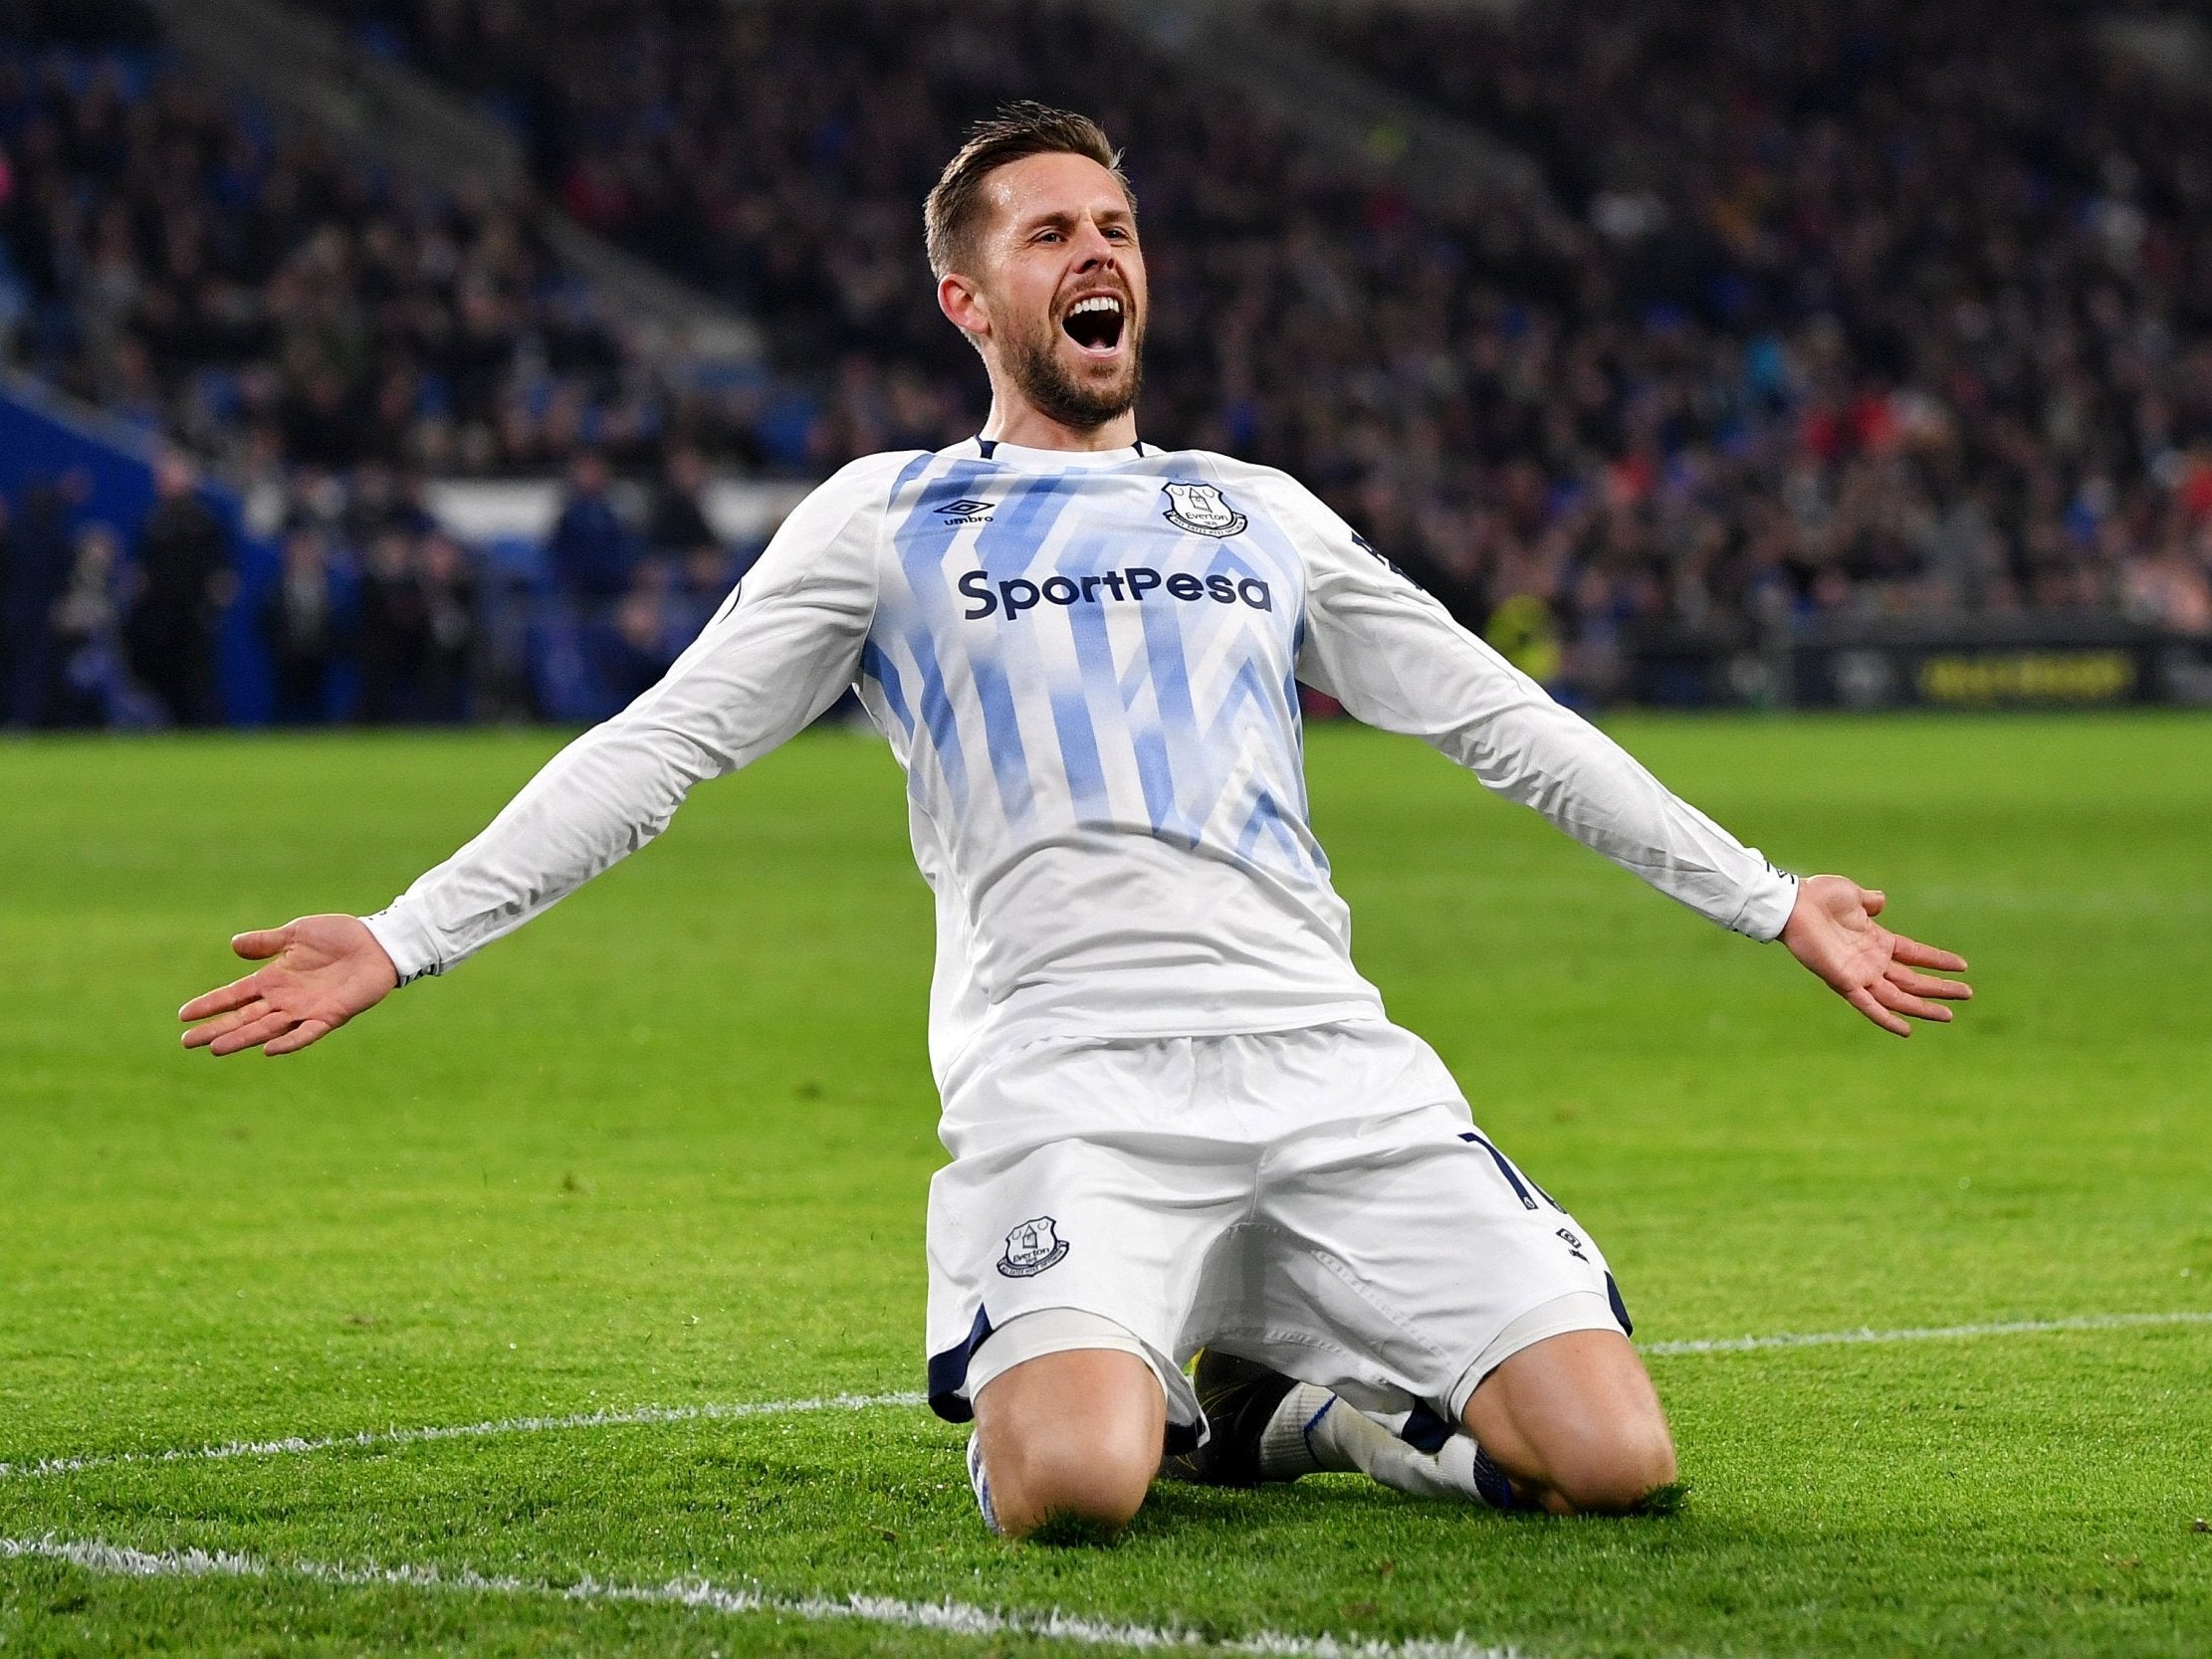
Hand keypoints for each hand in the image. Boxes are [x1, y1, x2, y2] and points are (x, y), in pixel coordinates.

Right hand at [179, 914, 399, 1056]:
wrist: (377, 943)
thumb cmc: (339, 936)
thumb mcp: (296, 933)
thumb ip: (267, 942)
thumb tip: (233, 945)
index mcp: (274, 978)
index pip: (234, 995)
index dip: (210, 1004)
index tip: (183, 1016)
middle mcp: (285, 998)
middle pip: (244, 1018)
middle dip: (216, 1029)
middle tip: (187, 1042)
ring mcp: (306, 1009)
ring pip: (267, 1029)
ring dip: (242, 1039)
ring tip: (215, 1049)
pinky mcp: (331, 1015)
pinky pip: (306, 1032)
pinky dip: (289, 1041)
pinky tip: (268, 1049)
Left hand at [1780, 875, 1970, 1037]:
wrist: (1794, 904)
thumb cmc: (1819, 897)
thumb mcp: (1853, 895)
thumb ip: (1869, 901)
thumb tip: (1881, 900)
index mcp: (1876, 940)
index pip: (1915, 954)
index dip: (1937, 960)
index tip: (1963, 966)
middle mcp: (1870, 961)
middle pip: (1912, 980)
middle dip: (1939, 988)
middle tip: (1967, 994)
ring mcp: (1859, 973)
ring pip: (1898, 997)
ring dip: (1923, 1007)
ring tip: (1949, 1015)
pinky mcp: (1844, 982)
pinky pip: (1869, 1005)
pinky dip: (1886, 1018)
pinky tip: (1907, 1030)